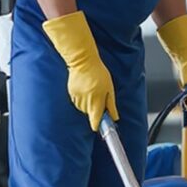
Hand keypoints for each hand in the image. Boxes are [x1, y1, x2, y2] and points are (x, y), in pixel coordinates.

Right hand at [40, 11, 117, 127]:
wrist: (82, 61)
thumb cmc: (97, 72)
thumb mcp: (109, 88)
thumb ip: (111, 105)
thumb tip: (115, 117)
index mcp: (95, 103)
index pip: (95, 123)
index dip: (99, 126)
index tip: (102, 126)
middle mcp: (84, 104)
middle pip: (90, 114)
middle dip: (95, 109)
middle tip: (100, 96)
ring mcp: (76, 99)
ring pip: (84, 107)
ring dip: (88, 102)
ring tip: (92, 89)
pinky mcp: (71, 94)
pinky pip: (78, 100)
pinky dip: (82, 96)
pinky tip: (85, 87)